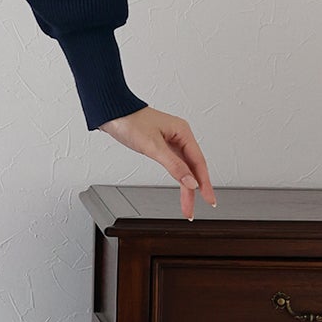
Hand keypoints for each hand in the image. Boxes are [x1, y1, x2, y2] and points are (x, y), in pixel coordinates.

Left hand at [100, 105, 215, 219]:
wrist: (112, 111)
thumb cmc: (130, 121)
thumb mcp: (152, 146)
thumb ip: (173, 165)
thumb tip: (190, 181)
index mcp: (183, 132)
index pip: (198, 162)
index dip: (204, 183)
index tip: (209, 199)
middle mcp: (179, 136)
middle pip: (192, 167)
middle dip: (194, 190)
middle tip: (194, 210)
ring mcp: (170, 141)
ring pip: (184, 168)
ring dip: (186, 187)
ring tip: (187, 206)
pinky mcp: (161, 145)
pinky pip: (175, 164)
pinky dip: (178, 177)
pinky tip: (181, 187)